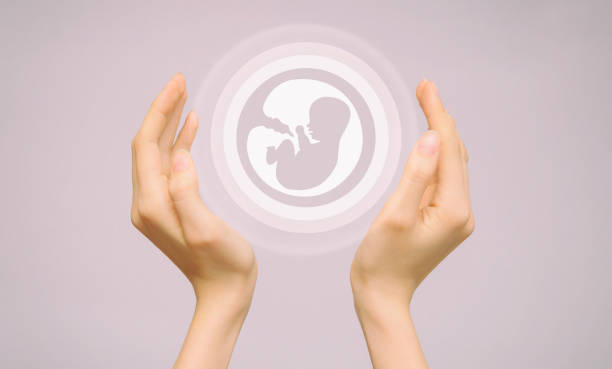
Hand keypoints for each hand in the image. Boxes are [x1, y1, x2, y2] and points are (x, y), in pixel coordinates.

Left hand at [130, 74, 255, 368]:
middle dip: (163, 109)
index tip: (178, 84)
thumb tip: (177, 154)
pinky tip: (189, 126)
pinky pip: (168, 166)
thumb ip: (187, 192)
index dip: (161, 110)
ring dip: (169, 123)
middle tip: (181, 80)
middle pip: (147, 144)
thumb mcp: (206, 229)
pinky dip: (178, 142)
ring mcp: (156, 205)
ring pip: (156, 152)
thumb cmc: (222, 264)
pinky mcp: (169, 206)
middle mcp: (147, 203)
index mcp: (153, 205)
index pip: (147, 145)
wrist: (224, 292)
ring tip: (185, 95)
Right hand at [350, 80, 473, 368]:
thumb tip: (433, 137)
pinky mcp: (443, 217)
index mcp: (453, 209)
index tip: (426, 86)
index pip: (449, 150)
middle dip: (440, 119)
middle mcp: (461, 210)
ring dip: (439, 134)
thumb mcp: (394, 215)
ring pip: (451, 164)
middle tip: (424, 87)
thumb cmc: (382, 260)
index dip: (438, 115)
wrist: (382, 294)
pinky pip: (442, 178)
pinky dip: (435, 155)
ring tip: (426, 104)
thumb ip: (416, 174)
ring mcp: (454, 215)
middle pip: (455, 153)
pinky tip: (427, 142)